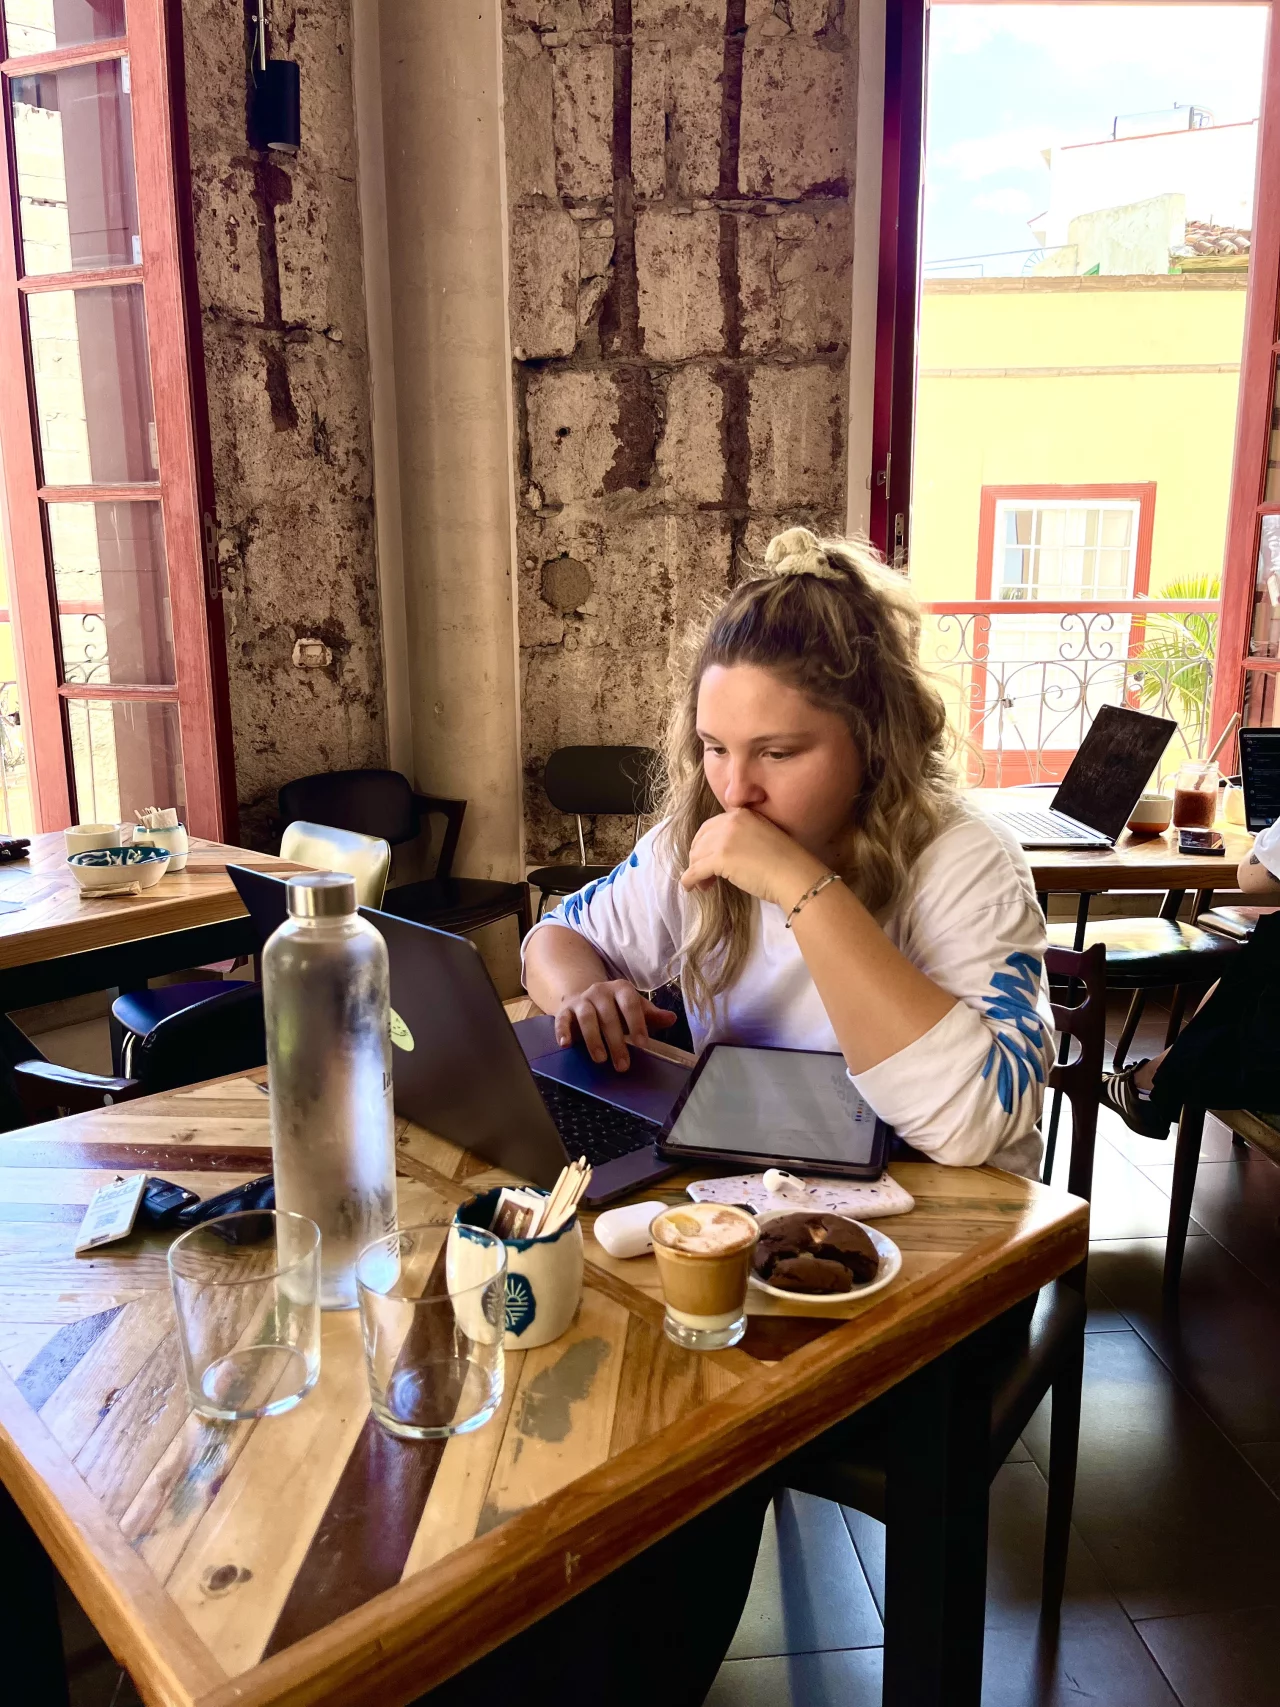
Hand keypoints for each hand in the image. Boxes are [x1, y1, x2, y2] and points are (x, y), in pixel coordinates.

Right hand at [555, 979, 676, 1069]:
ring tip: (600, 1059)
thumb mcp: (635, 1009)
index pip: (630, 1003)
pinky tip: (566, 1045)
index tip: (643, 1044)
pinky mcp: (565, 1010)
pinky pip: (562, 1020)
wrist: (585, 998)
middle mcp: (600, 991)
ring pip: (587, 1018)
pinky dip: (562, 1032)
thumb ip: (652, 1016)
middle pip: (609, 1016)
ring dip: (593, 1039)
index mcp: (621, 989)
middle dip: (616, 1041)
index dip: (637, 1023)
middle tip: (623, 1065)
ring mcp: (581, 1000)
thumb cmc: (615, 1008)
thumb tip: (672, 1019)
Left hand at [679, 808, 826, 909]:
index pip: (710, 827)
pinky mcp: (720, 859)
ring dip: (696, 870)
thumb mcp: (762, 836)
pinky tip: (691, 888)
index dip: (705, 844)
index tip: (707, 857)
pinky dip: (689, 880)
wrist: (795, 874)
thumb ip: (743, 836)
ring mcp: (724, 840)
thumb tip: (725, 854)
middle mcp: (730, 822)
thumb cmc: (786, 861)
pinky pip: (695, 870)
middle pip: (700, 840)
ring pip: (696, 856)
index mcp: (740, 814)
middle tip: (704, 874)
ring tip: (704, 885)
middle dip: (698, 857)